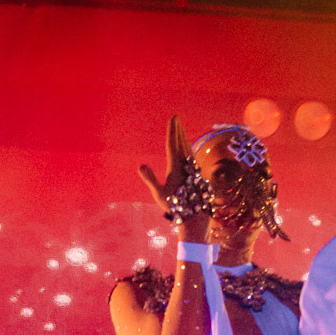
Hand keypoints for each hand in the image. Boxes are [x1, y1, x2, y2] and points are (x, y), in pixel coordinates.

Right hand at [137, 116, 209, 240]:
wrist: (194, 216)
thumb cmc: (174, 207)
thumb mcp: (159, 194)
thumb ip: (150, 179)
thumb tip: (140, 165)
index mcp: (175, 167)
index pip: (172, 144)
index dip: (172, 131)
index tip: (173, 119)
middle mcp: (185, 165)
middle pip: (181, 143)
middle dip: (177, 130)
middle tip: (176, 118)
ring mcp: (191, 169)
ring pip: (187, 148)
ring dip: (183, 137)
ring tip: (179, 128)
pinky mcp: (195, 174)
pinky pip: (191, 155)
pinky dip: (187, 147)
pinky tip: (186, 146)